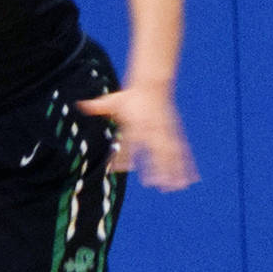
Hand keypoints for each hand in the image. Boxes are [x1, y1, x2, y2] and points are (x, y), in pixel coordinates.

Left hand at [78, 83, 197, 190]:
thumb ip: (97, 107)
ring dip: (177, 172)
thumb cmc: (131, 96)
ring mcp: (165, 133)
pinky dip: (187, 165)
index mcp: (136, 126)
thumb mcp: (113, 101)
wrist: (152, 84)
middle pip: (155, 153)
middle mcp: (152, 132)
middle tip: (157, 185)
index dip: (124, 157)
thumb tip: (80, 105)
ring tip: (179, 187)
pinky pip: (182, 152)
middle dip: (157, 169)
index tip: (122, 169)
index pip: (128, 145)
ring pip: (172, 156)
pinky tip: (192, 178)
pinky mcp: (174, 134)